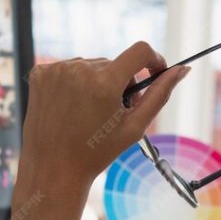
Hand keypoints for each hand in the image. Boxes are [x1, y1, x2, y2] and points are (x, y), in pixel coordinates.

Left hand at [7, 42, 190, 219]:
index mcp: (105, 82)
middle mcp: (79, 69)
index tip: (153, 73)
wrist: (53, 169)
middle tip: (112, 112)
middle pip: (113, 63)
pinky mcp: (39, 73)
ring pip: (90, 65)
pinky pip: (67, 68)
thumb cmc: (97, 152)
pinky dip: (73, 83)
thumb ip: (160, 94)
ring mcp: (56, 70)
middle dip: (119, 82)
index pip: (141, 50)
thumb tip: (181, 70)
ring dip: (95, 82)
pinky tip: (70, 106)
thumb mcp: (134, 126)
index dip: (153, 60)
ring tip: (88, 112)